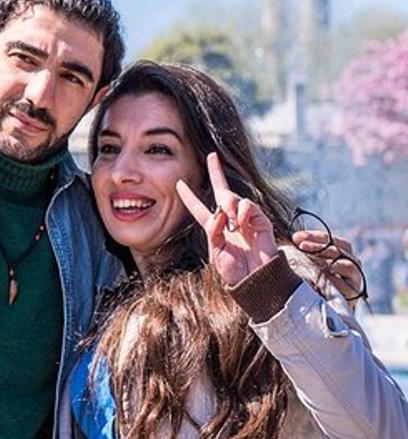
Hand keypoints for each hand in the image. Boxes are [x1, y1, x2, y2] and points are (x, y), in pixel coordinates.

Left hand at [176, 152, 278, 286]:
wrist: (254, 281)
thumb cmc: (235, 271)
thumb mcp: (215, 252)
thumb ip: (213, 231)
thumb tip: (218, 212)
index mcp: (215, 229)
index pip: (199, 209)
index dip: (189, 197)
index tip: (179, 183)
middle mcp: (230, 220)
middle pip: (221, 191)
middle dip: (216, 172)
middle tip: (212, 157)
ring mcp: (246, 219)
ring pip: (233, 198)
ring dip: (229, 205)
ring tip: (231, 223)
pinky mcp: (261, 221)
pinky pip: (249, 206)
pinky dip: (241, 211)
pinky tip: (239, 221)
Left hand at [293, 229, 364, 304]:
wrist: (316, 311)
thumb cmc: (307, 282)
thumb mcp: (303, 263)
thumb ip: (302, 250)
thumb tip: (288, 238)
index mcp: (339, 254)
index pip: (333, 240)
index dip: (315, 236)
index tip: (295, 237)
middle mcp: (350, 264)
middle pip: (341, 249)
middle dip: (319, 245)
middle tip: (301, 246)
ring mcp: (354, 279)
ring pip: (347, 264)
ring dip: (327, 261)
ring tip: (308, 261)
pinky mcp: (354, 294)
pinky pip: (348, 284)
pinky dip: (333, 281)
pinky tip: (318, 279)